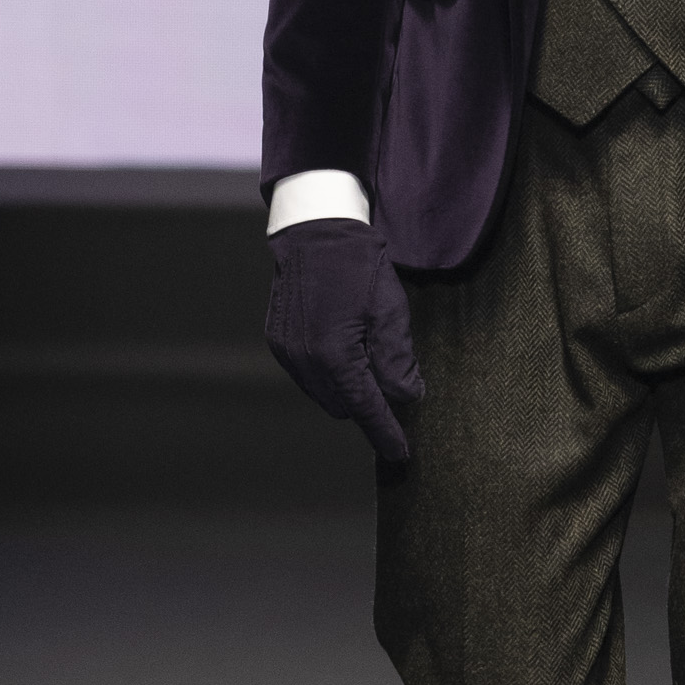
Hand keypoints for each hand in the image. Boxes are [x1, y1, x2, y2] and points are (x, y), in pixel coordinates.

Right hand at [266, 218, 423, 464]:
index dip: (386, 433)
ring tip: (369, 361)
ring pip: (325, 394)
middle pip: (345, 406)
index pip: (367, 409)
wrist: (316, 231)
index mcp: (335, 356)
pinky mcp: (278, 342)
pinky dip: (329, 374)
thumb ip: (398, 363)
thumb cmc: (359, 268)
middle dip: (370, 405)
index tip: (402, 454)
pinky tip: (345, 350)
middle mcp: (305, 361)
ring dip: (348, 389)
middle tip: (395, 389)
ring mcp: (287, 353)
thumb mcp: (391, 313)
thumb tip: (406, 399)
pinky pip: (308, 376)